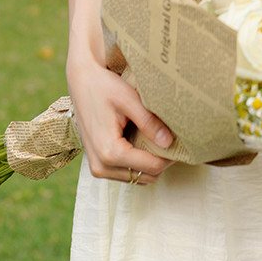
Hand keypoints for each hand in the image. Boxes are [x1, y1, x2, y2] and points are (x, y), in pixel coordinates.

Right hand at [67, 53, 175, 185]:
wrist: (81, 82)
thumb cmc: (103, 87)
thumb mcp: (129, 100)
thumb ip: (149, 122)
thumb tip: (169, 142)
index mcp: (109, 152)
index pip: (152, 167)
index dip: (170, 156)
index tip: (180, 141)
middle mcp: (101, 166)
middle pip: (146, 176)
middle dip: (162, 161)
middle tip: (170, 139)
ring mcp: (98, 168)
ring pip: (138, 178)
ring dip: (150, 163)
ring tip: (156, 138)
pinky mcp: (98, 165)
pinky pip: (127, 173)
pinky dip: (138, 163)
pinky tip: (142, 142)